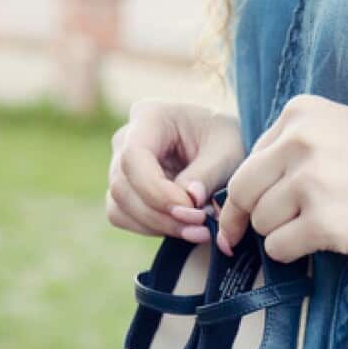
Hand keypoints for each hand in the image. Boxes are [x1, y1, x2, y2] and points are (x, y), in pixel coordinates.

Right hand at [106, 100, 244, 242]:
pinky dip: (151, 228)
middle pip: (123, 186)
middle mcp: (127, 138)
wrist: (225, 146)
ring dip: (157, 226)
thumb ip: (208, 174)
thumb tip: (189, 199)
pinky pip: (122, 216)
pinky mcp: (126, 189)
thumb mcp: (228, 151)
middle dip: (161, 214)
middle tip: (202, 227)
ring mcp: (121, 164)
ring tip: (198, 231)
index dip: (158, 191)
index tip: (193, 208)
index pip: (134, 157)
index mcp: (151, 117)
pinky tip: (183, 229)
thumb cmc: (227, 139)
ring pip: (119, 205)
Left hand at [215, 94, 347, 261]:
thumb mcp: (339, 131)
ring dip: (281, 234)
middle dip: (254, 217)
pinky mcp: (324, 223)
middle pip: (243, 192)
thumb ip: (291, 150)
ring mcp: (312, 183)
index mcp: (301, 113)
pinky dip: (293, 254)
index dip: (252, 192)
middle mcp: (301, 141)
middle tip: (278, 229)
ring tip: (321, 227)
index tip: (256, 211)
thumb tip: (237, 196)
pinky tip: (325, 242)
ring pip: (261, 223)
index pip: (248, 160)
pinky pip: (279, 248)